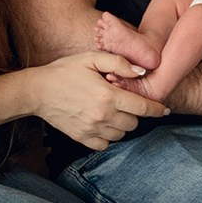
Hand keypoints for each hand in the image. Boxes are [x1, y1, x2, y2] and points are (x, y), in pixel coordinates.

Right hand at [28, 52, 167, 149]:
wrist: (37, 91)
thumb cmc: (65, 71)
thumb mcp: (91, 58)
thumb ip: (118, 62)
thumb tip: (141, 72)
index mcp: (108, 96)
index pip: (143, 108)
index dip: (157, 109)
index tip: (164, 110)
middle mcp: (103, 116)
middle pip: (134, 123)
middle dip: (135, 113)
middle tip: (126, 103)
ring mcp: (92, 129)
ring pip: (121, 134)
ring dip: (122, 124)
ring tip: (112, 111)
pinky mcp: (82, 138)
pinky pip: (105, 144)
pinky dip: (108, 136)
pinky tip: (102, 123)